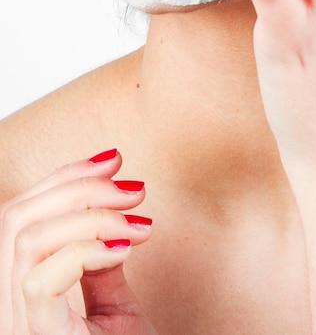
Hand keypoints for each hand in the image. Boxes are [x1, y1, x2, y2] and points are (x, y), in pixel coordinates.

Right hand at [0, 150, 155, 333]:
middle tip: (134, 187)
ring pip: (26, 239)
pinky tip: (129, 246)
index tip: (113, 159)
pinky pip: (41, 276)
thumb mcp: (112, 311)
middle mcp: (3, 307)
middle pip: (16, 218)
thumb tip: (110, 220)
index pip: (19, 218)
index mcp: (18, 295)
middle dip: (79, 187)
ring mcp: (12, 324)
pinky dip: (89, 247)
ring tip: (140, 222)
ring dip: (92, 214)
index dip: (63, 177)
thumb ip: (99, 267)